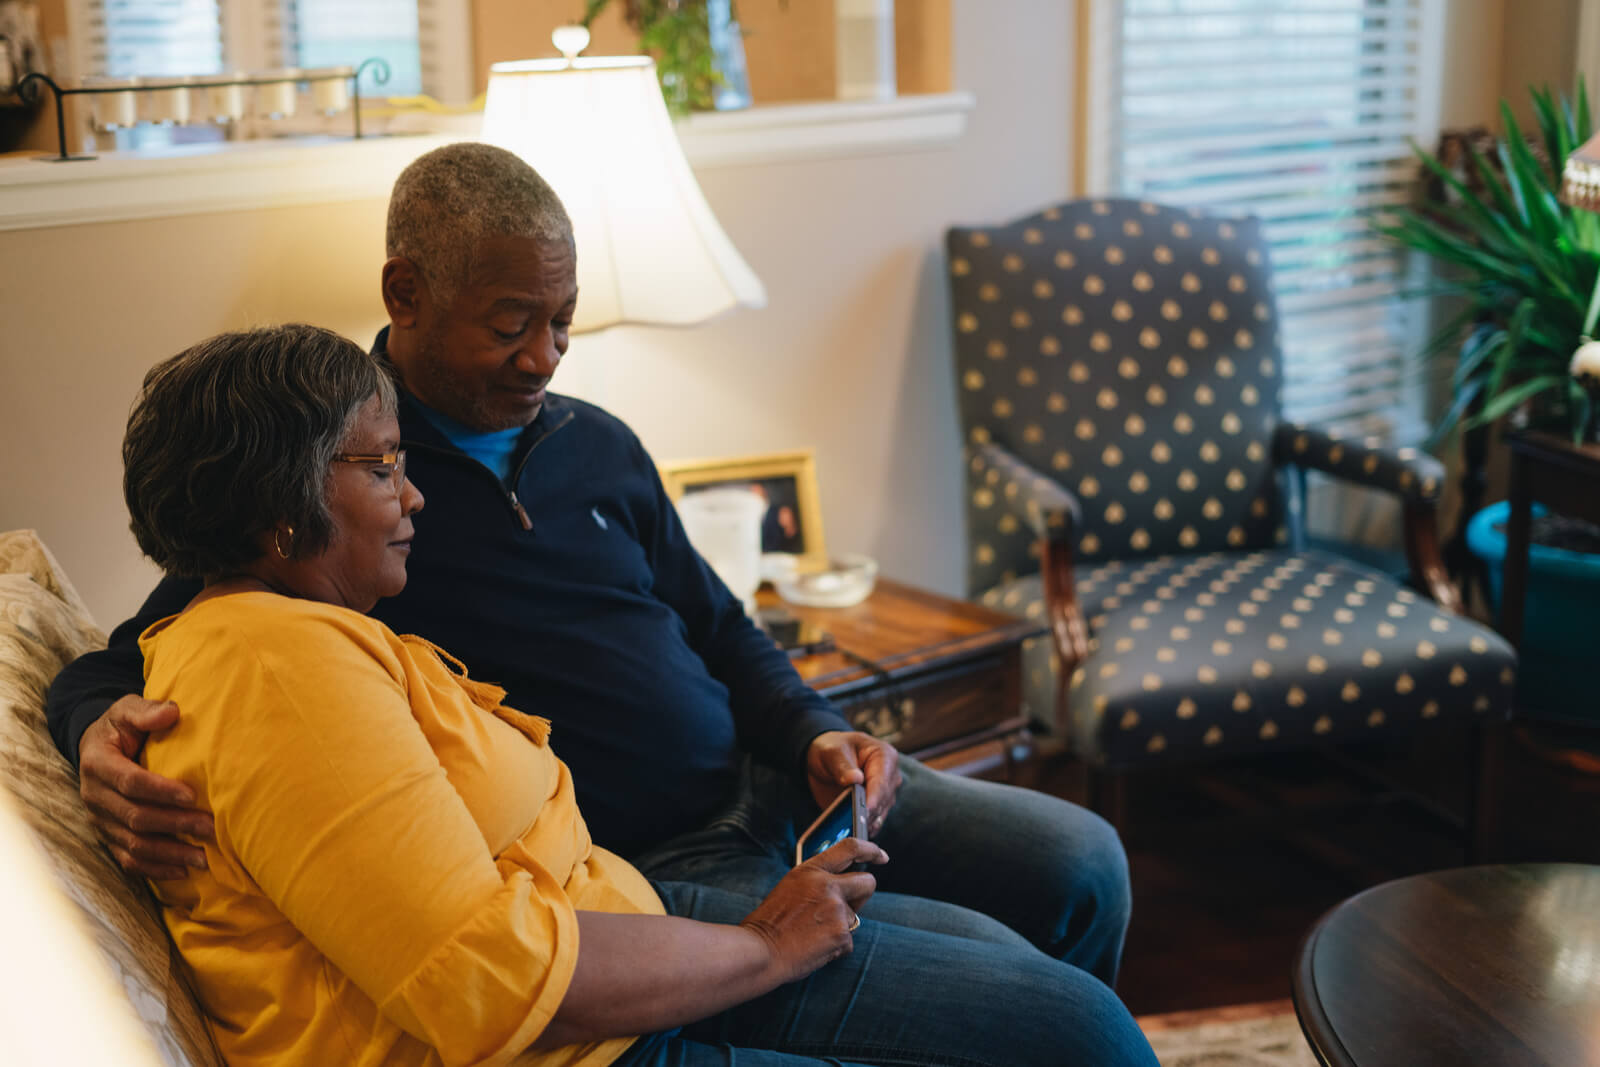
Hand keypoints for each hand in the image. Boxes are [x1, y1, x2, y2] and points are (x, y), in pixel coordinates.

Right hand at [78, 695, 212, 879]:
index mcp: (97, 763)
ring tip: (204, 858)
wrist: (99, 746)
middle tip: (210, 828)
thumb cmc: (122, 726)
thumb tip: (172, 712)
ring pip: (132, 844)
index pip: (130, 782)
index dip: (160, 791)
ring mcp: (99, 821)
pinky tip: (183, 871)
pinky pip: (128, 860)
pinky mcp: (107, 837)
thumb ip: (147, 711)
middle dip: (174, 824)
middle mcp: (94, 796)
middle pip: (135, 817)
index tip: (193, 795)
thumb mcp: (128, 709)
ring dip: (169, 853)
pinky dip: (155, 868)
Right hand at [740, 837, 886, 983]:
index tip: (881, 856)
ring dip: (839, 926)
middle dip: (863, 893)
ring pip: (853, 917)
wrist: (760, 952)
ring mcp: (836, 910)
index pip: (850, 848)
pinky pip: (847, 941)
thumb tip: (841, 889)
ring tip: (812, 934)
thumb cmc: (769, 923)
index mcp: (810, 870)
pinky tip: (814, 948)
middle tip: (851, 905)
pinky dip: (835, 947)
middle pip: (867, 883)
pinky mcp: (842, 935)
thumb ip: (816, 883)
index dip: (870, 850)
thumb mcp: (790, 888)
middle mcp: (827, 885)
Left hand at [805, 731, 902, 835]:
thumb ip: (842, 766)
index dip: (874, 797)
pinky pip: (874, 821)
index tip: (867, 810)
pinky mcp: (875, 807)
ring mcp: (884, 793)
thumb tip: (855, 779)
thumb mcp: (832, 753)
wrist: (823, 760)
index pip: (882, 780)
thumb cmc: (831, 749)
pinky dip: (864, 827)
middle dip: (870, 813)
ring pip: (881, 813)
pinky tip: (855, 834)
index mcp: (884, 756)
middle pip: (884, 800)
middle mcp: (890, 776)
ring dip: (868, 823)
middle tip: (857, 825)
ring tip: (854, 832)